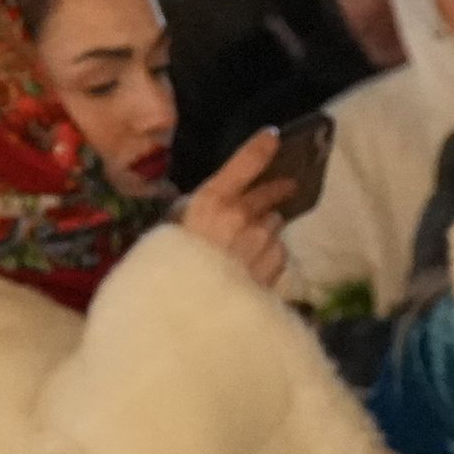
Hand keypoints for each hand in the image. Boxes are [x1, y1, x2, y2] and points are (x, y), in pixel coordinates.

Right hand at [171, 130, 293, 289]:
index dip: (259, 149)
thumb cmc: (167, 271)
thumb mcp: (169, 232)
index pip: (243, 164)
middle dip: (275, 191)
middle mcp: (242, 216)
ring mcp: (262, 242)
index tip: (274, 137)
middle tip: (285, 186)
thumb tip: (211, 205)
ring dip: (267, 228)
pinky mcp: (275, 267)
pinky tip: (252, 266)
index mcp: (210, 202)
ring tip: (249, 242)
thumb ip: (194, 213)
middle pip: (268, 195)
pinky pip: (278, 253)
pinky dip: (270, 255)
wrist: (187, 316)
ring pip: (274, 224)